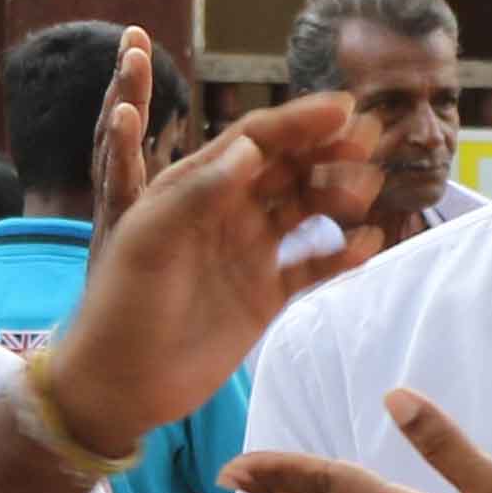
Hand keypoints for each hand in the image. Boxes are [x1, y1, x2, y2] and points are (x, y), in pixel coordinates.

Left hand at [50, 37, 378, 445]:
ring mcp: (249, 251)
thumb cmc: (122, 306)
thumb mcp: (149, 241)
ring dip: (339, 193)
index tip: (343, 108)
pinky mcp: (266, 294)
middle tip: (370, 138)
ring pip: (306, 208)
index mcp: (194, 188)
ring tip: (367, 190)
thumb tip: (252, 148)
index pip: (254, 141)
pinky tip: (367, 244)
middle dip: (328, 148)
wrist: (121, 384)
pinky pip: (314, 264)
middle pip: (287, 167)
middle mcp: (226, 212)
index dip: (298, 121)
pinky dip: (342, 252)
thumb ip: (198, 192)